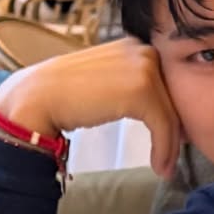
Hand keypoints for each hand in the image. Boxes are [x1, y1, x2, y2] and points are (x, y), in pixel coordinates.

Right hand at [0, 37, 182, 177]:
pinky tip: (160, 167)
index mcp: (136, 46)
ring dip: (171, 146)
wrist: (38, 98)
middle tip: (172, 155)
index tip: (174, 137)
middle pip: (174, 98)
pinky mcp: (141, 91)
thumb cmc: (67, 94)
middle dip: (176, 130)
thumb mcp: (108, 79)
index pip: (168, 83)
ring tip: (165, 166)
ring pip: (171, 114)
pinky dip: (164, 150)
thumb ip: (133, 84)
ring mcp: (144, 69)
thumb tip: (160, 108)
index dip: (174, 112)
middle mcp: (144, 51)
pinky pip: (163, 126)